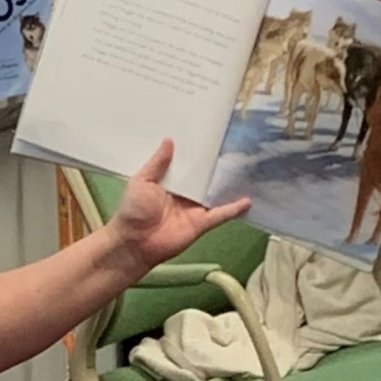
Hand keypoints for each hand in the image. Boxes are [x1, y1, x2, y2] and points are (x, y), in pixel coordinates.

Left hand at [109, 140, 251, 271]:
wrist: (134, 243)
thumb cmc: (132, 212)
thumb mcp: (142, 181)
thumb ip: (157, 163)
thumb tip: (169, 140)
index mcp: (169, 182)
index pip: (187, 165)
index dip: (197, 154)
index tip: (210, 138)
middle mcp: (184, 194)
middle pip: (205, 178)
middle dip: (217, 166)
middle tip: (236, 149)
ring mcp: (194, 209)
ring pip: (215, 194)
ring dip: (229, 185)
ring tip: (247, 169)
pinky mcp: (201, 223)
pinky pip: (220, 215)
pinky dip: (233, 209)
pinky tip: (247, 200)